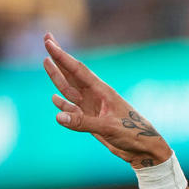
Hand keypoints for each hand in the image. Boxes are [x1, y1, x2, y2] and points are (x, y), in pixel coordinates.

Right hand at [42, 33, 167, 166]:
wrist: (142, 149)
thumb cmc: (132, 134)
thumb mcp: (108, 127)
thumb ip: (83, 122)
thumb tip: (58, 116)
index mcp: (102, 91)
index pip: (78, 70)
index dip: (62, 56)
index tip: (49, 42)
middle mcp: (95, 96)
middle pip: (72, 73)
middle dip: (59, 58)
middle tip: (47, 39)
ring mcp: (92, 108)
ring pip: (70, 90)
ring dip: (57, 77)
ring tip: (46, 62)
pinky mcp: (91, 120)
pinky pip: (73, 110)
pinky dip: (62, 105)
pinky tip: (55, 98)